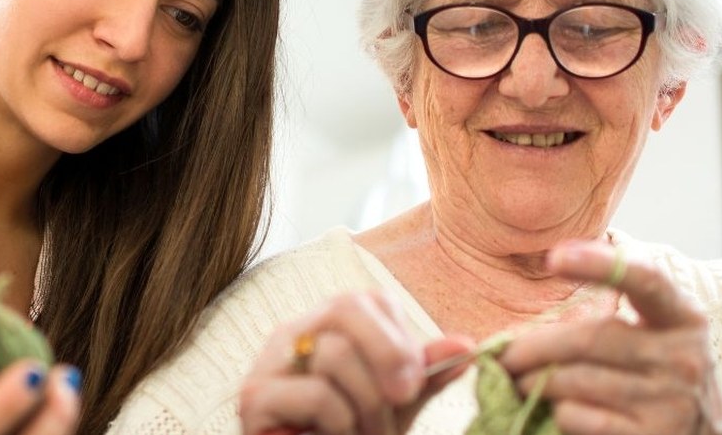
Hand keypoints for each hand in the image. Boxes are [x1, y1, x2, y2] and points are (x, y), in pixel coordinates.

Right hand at [238, 291, 474, 434]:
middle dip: (388, 358)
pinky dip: (340, 424)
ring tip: (363, 434)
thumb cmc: (350, 434)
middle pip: (346, 309)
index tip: (413, 384)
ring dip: (366, 406)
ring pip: (335, 355)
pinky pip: (317, 395)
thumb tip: (466, 347)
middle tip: (400, 401)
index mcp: (327, 326)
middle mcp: (294, 332)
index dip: (400, 339)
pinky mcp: (254, 397)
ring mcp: (269, 362)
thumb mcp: (394, 404)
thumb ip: (423, 375)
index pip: (369, 300)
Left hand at [497, 241, 721, 434]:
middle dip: (533, 346)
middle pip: (588, 338)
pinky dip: (558, 412)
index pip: (645, 280)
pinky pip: (579, 417)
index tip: (554, 257)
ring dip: (534, 382)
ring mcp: (671, 401)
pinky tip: (557, 411)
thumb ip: (614, 307)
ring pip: (575, 380)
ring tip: (519, 383)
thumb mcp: (657, 332)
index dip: (598, 265)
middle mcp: (683, 357)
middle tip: (503, 356)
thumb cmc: (662, 374)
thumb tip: (545, 284)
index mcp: (684, 318)